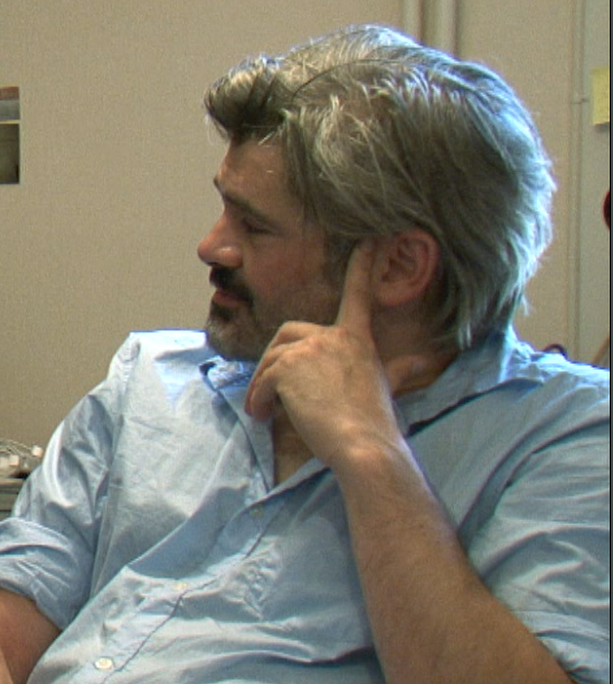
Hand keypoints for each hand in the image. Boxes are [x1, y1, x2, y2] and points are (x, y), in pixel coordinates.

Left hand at [244, 243, 439, 469]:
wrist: (363, 446)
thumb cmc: (374, 424)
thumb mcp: (389, 387)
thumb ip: (402, 369)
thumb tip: (425, 362)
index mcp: (358, 338)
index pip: (359, 291)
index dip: (364, 262)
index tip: (371, 237)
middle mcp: (334, 336)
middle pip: (287, 333)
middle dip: (275, 360)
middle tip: (272, 391)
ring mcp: (310, 348)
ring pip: (270, 360)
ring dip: (263, 387)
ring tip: (267, 411)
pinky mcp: (287, 365)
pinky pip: (261, 379)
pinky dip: (258, 399)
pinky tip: (265, 415)